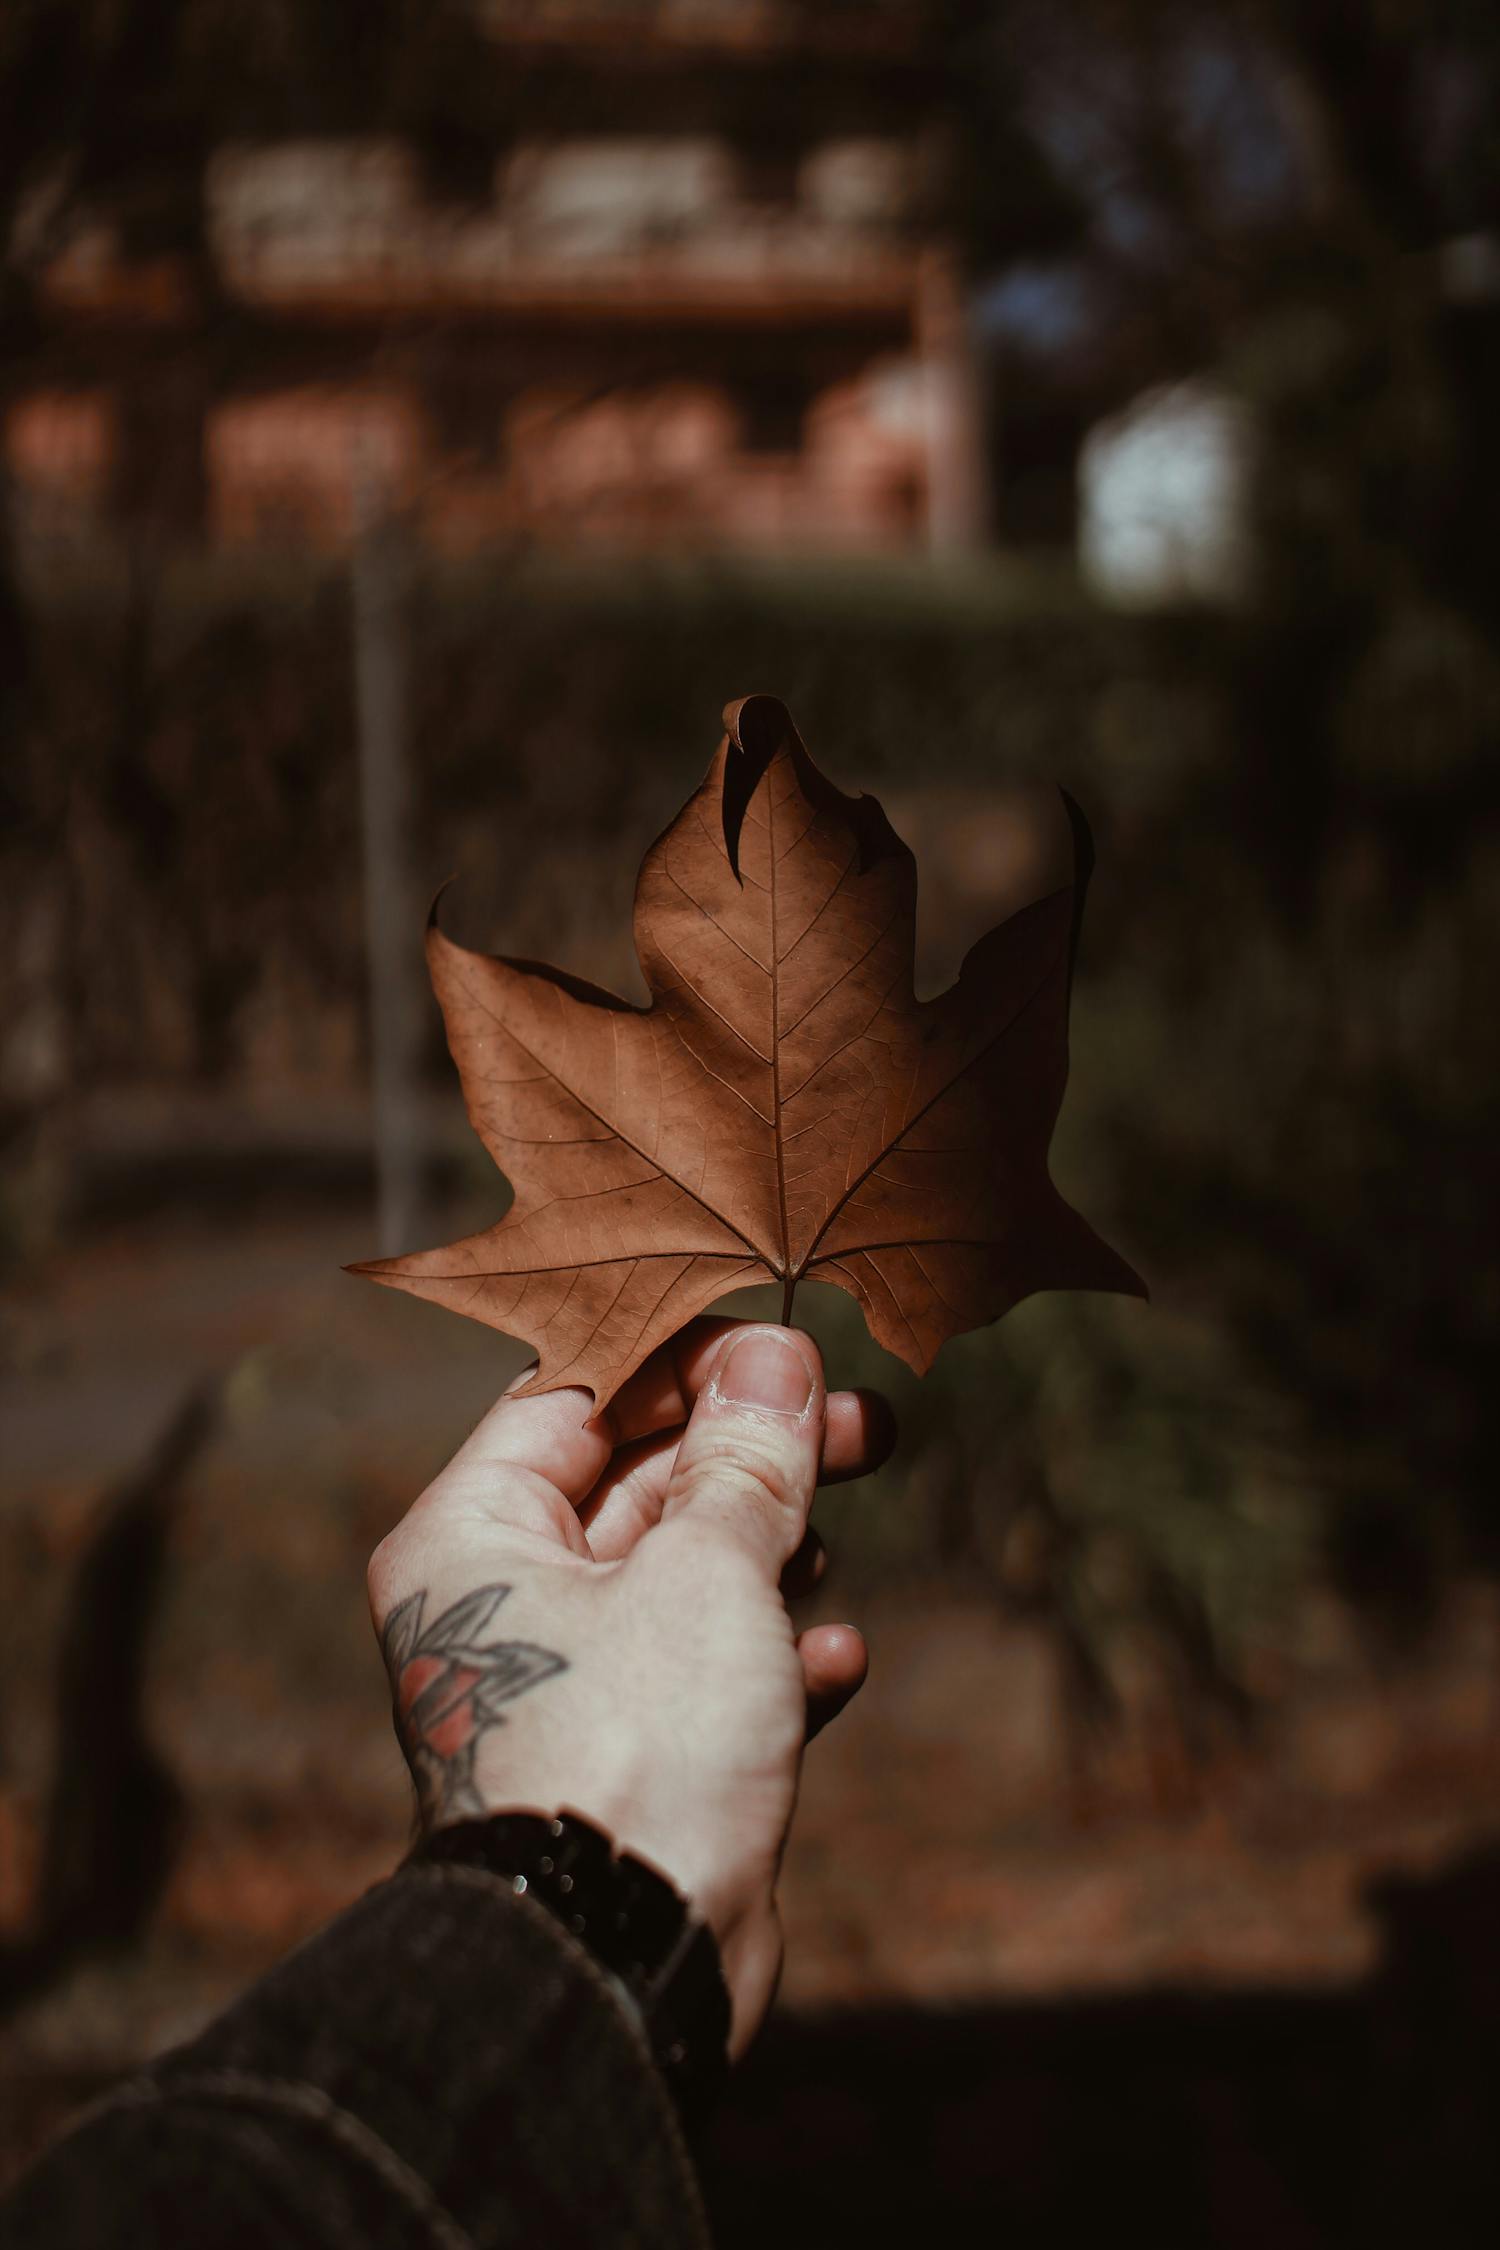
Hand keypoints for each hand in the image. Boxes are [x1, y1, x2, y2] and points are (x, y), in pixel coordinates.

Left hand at [366, 1317, 892, 2055]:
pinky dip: (772, 1656)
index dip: (688, 1357)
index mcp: (474, 1535)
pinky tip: (836, 1657)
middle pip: (641, 1480)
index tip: (788, 1342)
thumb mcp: (705, 1570)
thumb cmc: (633, 1747)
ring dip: (770, 1549)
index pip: (577, 1395)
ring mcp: (571, 1685)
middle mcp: (504, 1603)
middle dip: (754, 1452)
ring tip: (839, 1532)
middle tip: (866, 1422)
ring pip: (683, 1575)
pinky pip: (708, 1676)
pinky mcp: (634, 1760)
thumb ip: (745, 1460)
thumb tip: (776, 1356)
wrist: (620, 1968)